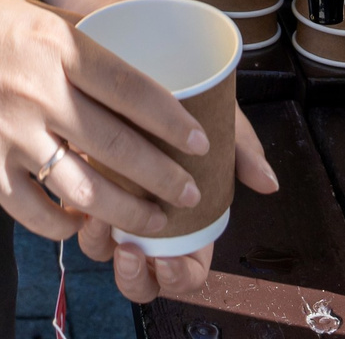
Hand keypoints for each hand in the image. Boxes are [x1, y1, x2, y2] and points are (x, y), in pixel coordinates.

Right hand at [0, 0, 211, 250]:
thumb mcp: (34, 11)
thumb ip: (79, 37)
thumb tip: (126, 54)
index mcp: (59, 46)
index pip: (133, 89)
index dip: (172, 121)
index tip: (199, 143)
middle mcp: (40, 91)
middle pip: (117, 146)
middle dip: (162, 177)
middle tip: (189, 194)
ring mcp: (10, 132)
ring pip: (82, 187)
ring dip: (124, 211)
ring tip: (150, 222)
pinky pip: (31, 208)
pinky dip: (61, 223)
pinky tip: (80, 224)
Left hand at [75, 106, 280, 302]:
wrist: (150, 67)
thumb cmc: (190, 104)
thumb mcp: (221, 122)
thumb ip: (243, 152)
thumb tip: (269, 183)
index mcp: (189, 224)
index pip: (187, 271)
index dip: (180, 277)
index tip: (170, 263)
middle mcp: (150, 224)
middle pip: (141, 278)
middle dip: (133, 277)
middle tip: (130, 254)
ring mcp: (116, 209)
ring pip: (102, 251)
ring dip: (99, 245)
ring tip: (99, 221)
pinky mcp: (85, 186)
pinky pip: (74, 218)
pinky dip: (75, 217)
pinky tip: (78, 198)